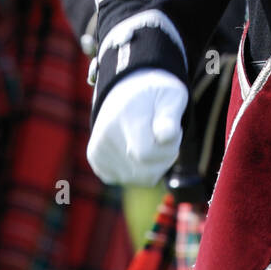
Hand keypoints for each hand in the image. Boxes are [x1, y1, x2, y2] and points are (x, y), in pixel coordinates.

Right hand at [87, 68, 187, 185]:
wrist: (127, 90)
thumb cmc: (155, 95)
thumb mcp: (171, 95)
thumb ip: (171, 115)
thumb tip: (166, 135)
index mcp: (124, 116)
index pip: (146, 153)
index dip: (169, 147)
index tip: (174, 129)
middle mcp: (106, 135)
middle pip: (145, 172)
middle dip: (165, 157)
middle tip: (165, 135)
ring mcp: (98, 150)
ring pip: (139, 179)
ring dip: (155, 164)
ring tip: (153, 139)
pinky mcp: (96, 160)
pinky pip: (129, 179)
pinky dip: (141, 169)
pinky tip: (140, 147)